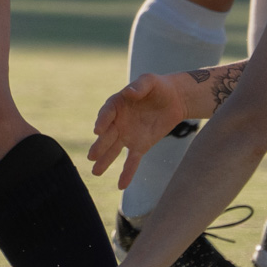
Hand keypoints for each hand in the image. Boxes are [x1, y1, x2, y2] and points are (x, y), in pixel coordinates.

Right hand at [87, 72, 187, 188]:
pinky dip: (127, 173)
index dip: (102, 121)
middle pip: (107, 135)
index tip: (98, 130)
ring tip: (95, 172)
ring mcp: (127, 135)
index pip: (107, 113)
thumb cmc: (158, 86)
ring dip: (105, 161)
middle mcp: (118, 122)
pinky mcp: (140, 146)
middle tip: (92, 156)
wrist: (174, 99)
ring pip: (114, 150)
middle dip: (99, 146)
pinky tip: (121, 185)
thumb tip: (129, 93)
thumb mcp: (149, 80)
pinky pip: (131, 161)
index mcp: (116, 105)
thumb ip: (139, 86)